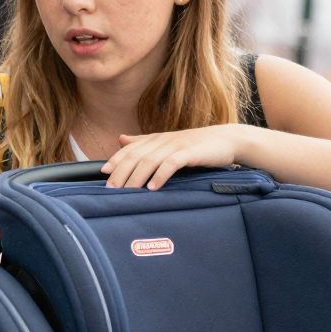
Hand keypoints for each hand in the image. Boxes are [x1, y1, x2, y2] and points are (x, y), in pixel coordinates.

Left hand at [105, 125, 246, 190]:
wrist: (227, 140)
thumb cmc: (196, 145)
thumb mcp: (167, 142)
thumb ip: (143, 142)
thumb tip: (120, 139)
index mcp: (156, 139)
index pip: (130, 149)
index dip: (115, 160)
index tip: (103, 174)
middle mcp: (162, 141)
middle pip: (135, 156)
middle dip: (121, 173)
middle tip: (111, 190)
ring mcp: (176, 146)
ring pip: (150, 161)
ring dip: (136, 177)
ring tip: (127, 192)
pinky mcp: (190, 153)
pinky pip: (171, 164)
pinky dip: (160, 175)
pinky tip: (153, 187)